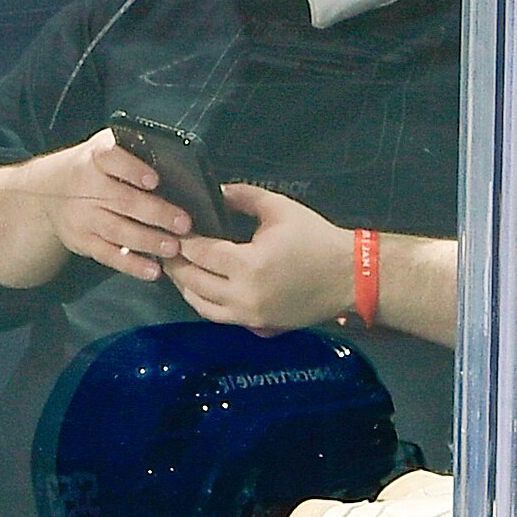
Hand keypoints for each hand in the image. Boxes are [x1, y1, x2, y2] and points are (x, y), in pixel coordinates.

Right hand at [0, 127, 191, 284]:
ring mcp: (82, 216)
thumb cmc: (94, 169)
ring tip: (173, 247)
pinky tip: (153, 271)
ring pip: (117, 230)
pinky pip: (108, 255)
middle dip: (155, 213)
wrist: (47, 192)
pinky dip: (132, 265)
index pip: (111, 158)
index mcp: (96, 157)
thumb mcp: (107, 150)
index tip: (154, 180)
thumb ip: (135, 153)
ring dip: (147, 241)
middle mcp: (85, 186)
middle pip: (122, 200)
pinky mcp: (82, 241)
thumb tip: (178, 164)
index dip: (132, 170)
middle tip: (183, 224)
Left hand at [168, 183, 352, 332]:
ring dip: (184, 285)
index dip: (180, 238)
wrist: (351, 276)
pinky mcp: (258, 325)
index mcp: (247, 264)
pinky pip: (218, 316)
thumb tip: (212, 191)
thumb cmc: (316, 239)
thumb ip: (240, 196)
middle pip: (192, 279)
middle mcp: (244, 295)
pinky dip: (203, 301)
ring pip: (200, 304)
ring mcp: (250, 315)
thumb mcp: (278, 208)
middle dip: (175, 261)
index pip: (197, 251)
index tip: (171, 226)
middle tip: (165, 244)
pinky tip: (199, 287)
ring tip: (178, 266)